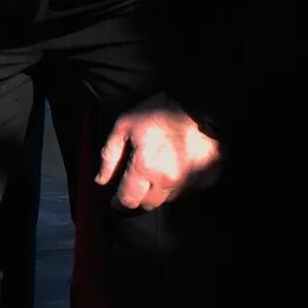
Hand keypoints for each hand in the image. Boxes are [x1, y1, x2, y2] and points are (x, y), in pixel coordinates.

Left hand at [95, 105, 221, 210]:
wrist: (200, 104)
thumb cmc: (161, 110)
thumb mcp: (125, 125)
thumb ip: (110, 155)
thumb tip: (101, 180)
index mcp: (147, 167)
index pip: (129, 200)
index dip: (119, 202)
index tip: (115, 200)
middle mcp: (169, 180)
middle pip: (149, 203)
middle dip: (139, 196)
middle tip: (137, 183)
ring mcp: (191, 182)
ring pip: (168, 199)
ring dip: (160, 190)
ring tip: (159, 169)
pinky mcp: (207, 179)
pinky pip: (188, 191)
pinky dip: (180, 183)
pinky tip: (177, 166)